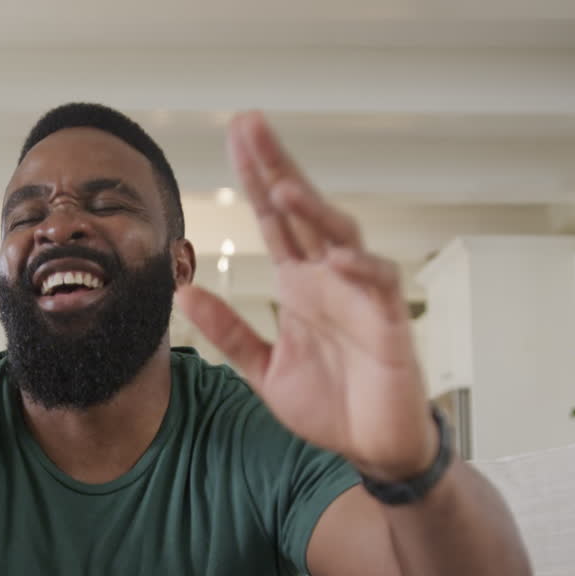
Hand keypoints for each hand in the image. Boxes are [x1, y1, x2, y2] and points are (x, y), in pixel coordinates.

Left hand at [176, 112, 434, 480]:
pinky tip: (334, 257)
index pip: (274, 220)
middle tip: (251, 125)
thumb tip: (185, 290)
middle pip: (303, 211)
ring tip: (283, 188)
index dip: (256, 179)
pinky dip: (360, 270)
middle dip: (278, 168)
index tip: (236, 137)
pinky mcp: (389, 325)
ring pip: (341, 237)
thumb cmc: (328, 405)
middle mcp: (329, 280)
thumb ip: (229, 330)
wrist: (370, 450)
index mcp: (300, 285)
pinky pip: (379, 286)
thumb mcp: (263, 368)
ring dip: (315, 212)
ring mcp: (361, 297)